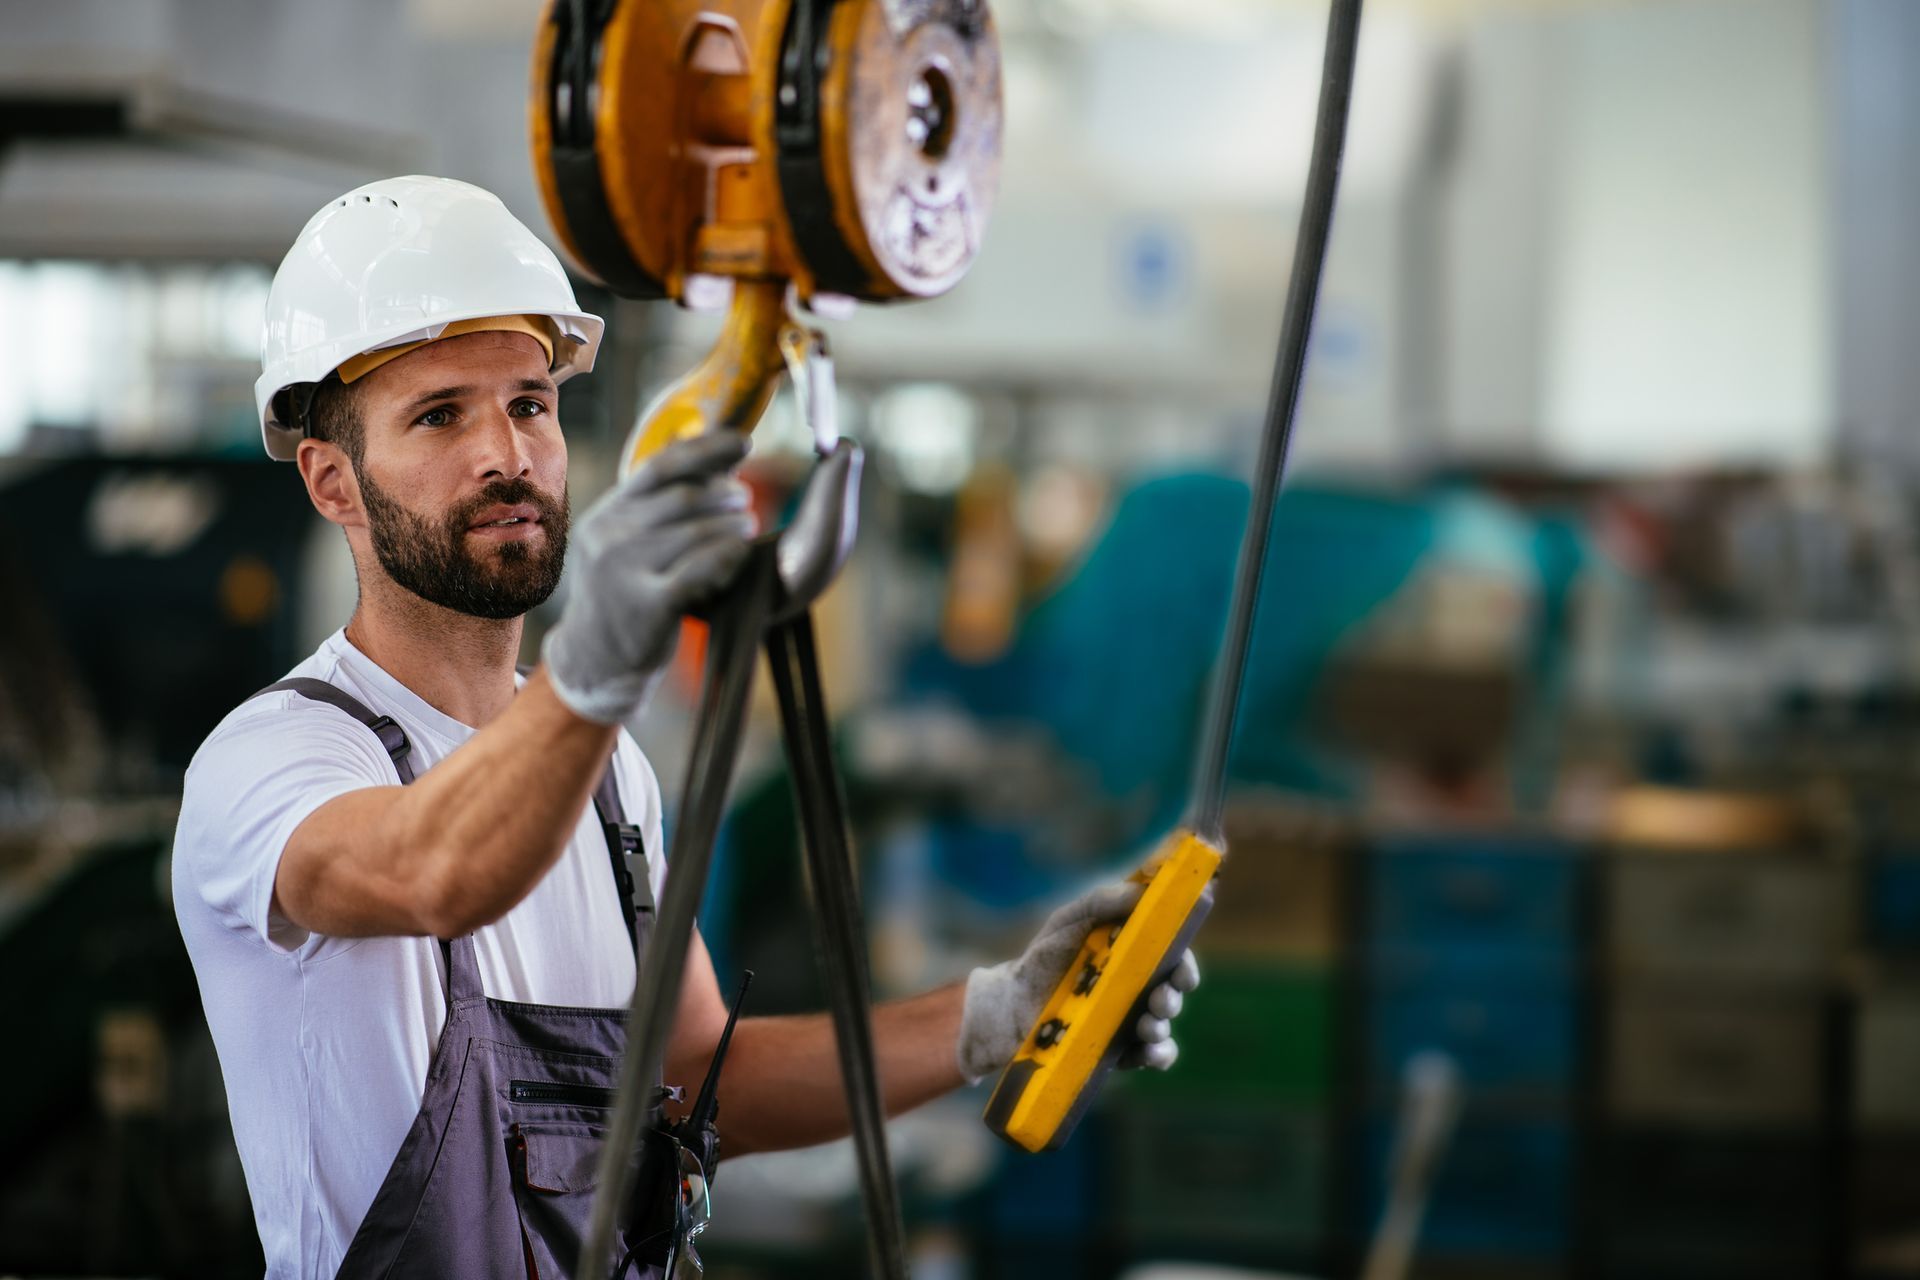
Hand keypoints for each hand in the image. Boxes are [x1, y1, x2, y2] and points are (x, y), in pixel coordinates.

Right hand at [542, 432, 756, 723]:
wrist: (595, 659)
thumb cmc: (625, 592)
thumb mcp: (626, 542)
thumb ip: (657, 506)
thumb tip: (708, 456)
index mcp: (607, 514)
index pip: (660, 466)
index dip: (706, 449)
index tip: (743, 441)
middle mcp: (609, 536)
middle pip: (683, 497)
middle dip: (725, 493)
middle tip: (748, 499)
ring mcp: (623, 571)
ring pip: (696, 532)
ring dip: (733, 525)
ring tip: (750, 525)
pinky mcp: (646, 605)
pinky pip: (699, 570)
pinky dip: (728, 556)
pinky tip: (742, 554)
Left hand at [957, 882, 1200, 1081]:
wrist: (1014, 1002)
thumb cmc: (1046, 956)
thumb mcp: (1072, 919)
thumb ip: (1103, 901)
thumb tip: (1142, 891)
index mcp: (1134, 955)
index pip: (1172, 957)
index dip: (1184, 964)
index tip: (1182, 972)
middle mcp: (1138, 988)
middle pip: (1172, 993)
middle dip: (1172, 997)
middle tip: (1159, 1000)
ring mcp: (1131, 1021)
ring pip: (1163, 1025)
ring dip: (1162, 1026)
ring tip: (1145, 1025)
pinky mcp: (1119, 1050)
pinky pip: (1151, 1055)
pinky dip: (1158, 1054)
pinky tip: (1149, 1051)